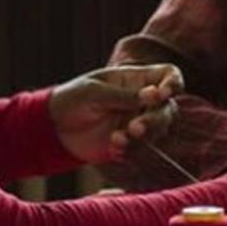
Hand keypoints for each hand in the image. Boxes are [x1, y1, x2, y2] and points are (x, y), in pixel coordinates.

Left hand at [49, 64, 182, 163]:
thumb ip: (125, 95)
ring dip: (144, 137)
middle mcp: (142, 100)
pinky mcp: (131, 143)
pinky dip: (131, 150)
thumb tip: (155, 95)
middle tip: (135, 127)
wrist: (53, 127)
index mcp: (136, 79)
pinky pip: (143, 149)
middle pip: (167, 108)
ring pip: (159, 130)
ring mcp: (137, 121)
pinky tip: (113, 147)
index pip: (168, 75)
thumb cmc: (72, 99)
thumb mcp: (95, 92)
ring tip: (118, 139)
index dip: (173, 83)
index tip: (164, 94)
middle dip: (155, 119)